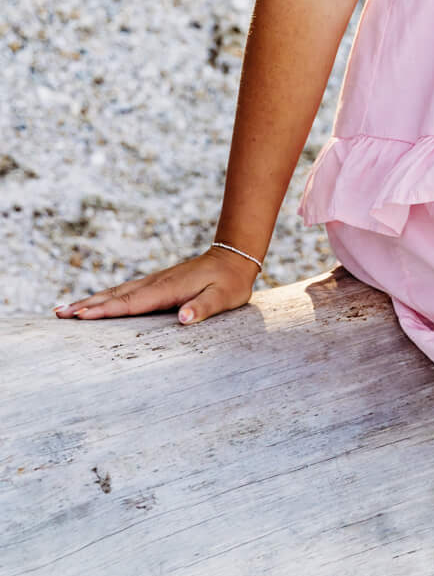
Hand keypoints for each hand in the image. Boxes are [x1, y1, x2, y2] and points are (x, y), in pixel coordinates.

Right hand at [54, 246, 261, 324]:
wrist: (233, 257)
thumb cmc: (230, 282)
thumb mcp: (224, 298)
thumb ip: (203, 308)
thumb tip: (184, 318)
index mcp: (168, 289)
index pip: (131, 302)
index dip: (106, 311)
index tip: (82, 317)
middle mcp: (155, 283)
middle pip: (115, 296)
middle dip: (86, 305)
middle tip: (58, 314)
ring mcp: (153, 282)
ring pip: (115, 292)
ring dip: (89, 301)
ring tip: (62, 310)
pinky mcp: (154, 284)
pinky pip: (123, 291)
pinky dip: (103, 298)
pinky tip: (91, 304)